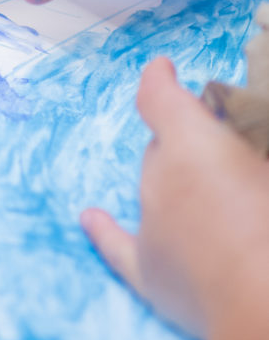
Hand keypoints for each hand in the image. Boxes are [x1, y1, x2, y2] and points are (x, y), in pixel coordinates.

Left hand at [81, 58, 268, 339]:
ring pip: (152, 189)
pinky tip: (88, 217)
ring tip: (214, 201)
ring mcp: (149, 223)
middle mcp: (159, 177)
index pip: (158, 97)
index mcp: (192, 145)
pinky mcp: (149, 272)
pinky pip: (116, 244)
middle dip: (185, 148)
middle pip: (162, 150)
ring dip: (173, 187)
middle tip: (222, 161)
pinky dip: (103, 230)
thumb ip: (250, 149)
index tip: (162, 68)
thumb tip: (237, 153)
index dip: (158, 79)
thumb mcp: (264, 166)